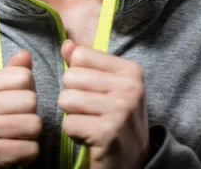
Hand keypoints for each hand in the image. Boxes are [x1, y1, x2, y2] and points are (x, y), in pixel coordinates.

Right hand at [0, 49, 41, 168]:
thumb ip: (13, 72)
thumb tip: (25, 54)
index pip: (24, 77)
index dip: (28, 91)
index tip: (14, 104)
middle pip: (31, 100)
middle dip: (31, 114)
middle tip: (16, 123)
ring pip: (33, 124)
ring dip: (31, 135)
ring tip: (16, 137)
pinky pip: (31, 148)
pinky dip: (29, 153)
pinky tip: (15, 152)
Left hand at [58, 40, 149, 168]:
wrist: (133, 161)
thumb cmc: (115, 118)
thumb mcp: (106, 85)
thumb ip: (85, 63)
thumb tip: (66, 44)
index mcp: (131, 70)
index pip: (81, 55)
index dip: (79, 74)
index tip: (96, 91)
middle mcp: (130, 87)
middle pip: (71, 77)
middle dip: (73, 96)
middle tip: (92, 111)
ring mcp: (121, 110)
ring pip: (66, 99)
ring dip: (72, 115)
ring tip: (91, 123)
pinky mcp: (107, 133)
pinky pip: (68, 123)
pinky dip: (74, 133)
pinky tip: (91, 138)